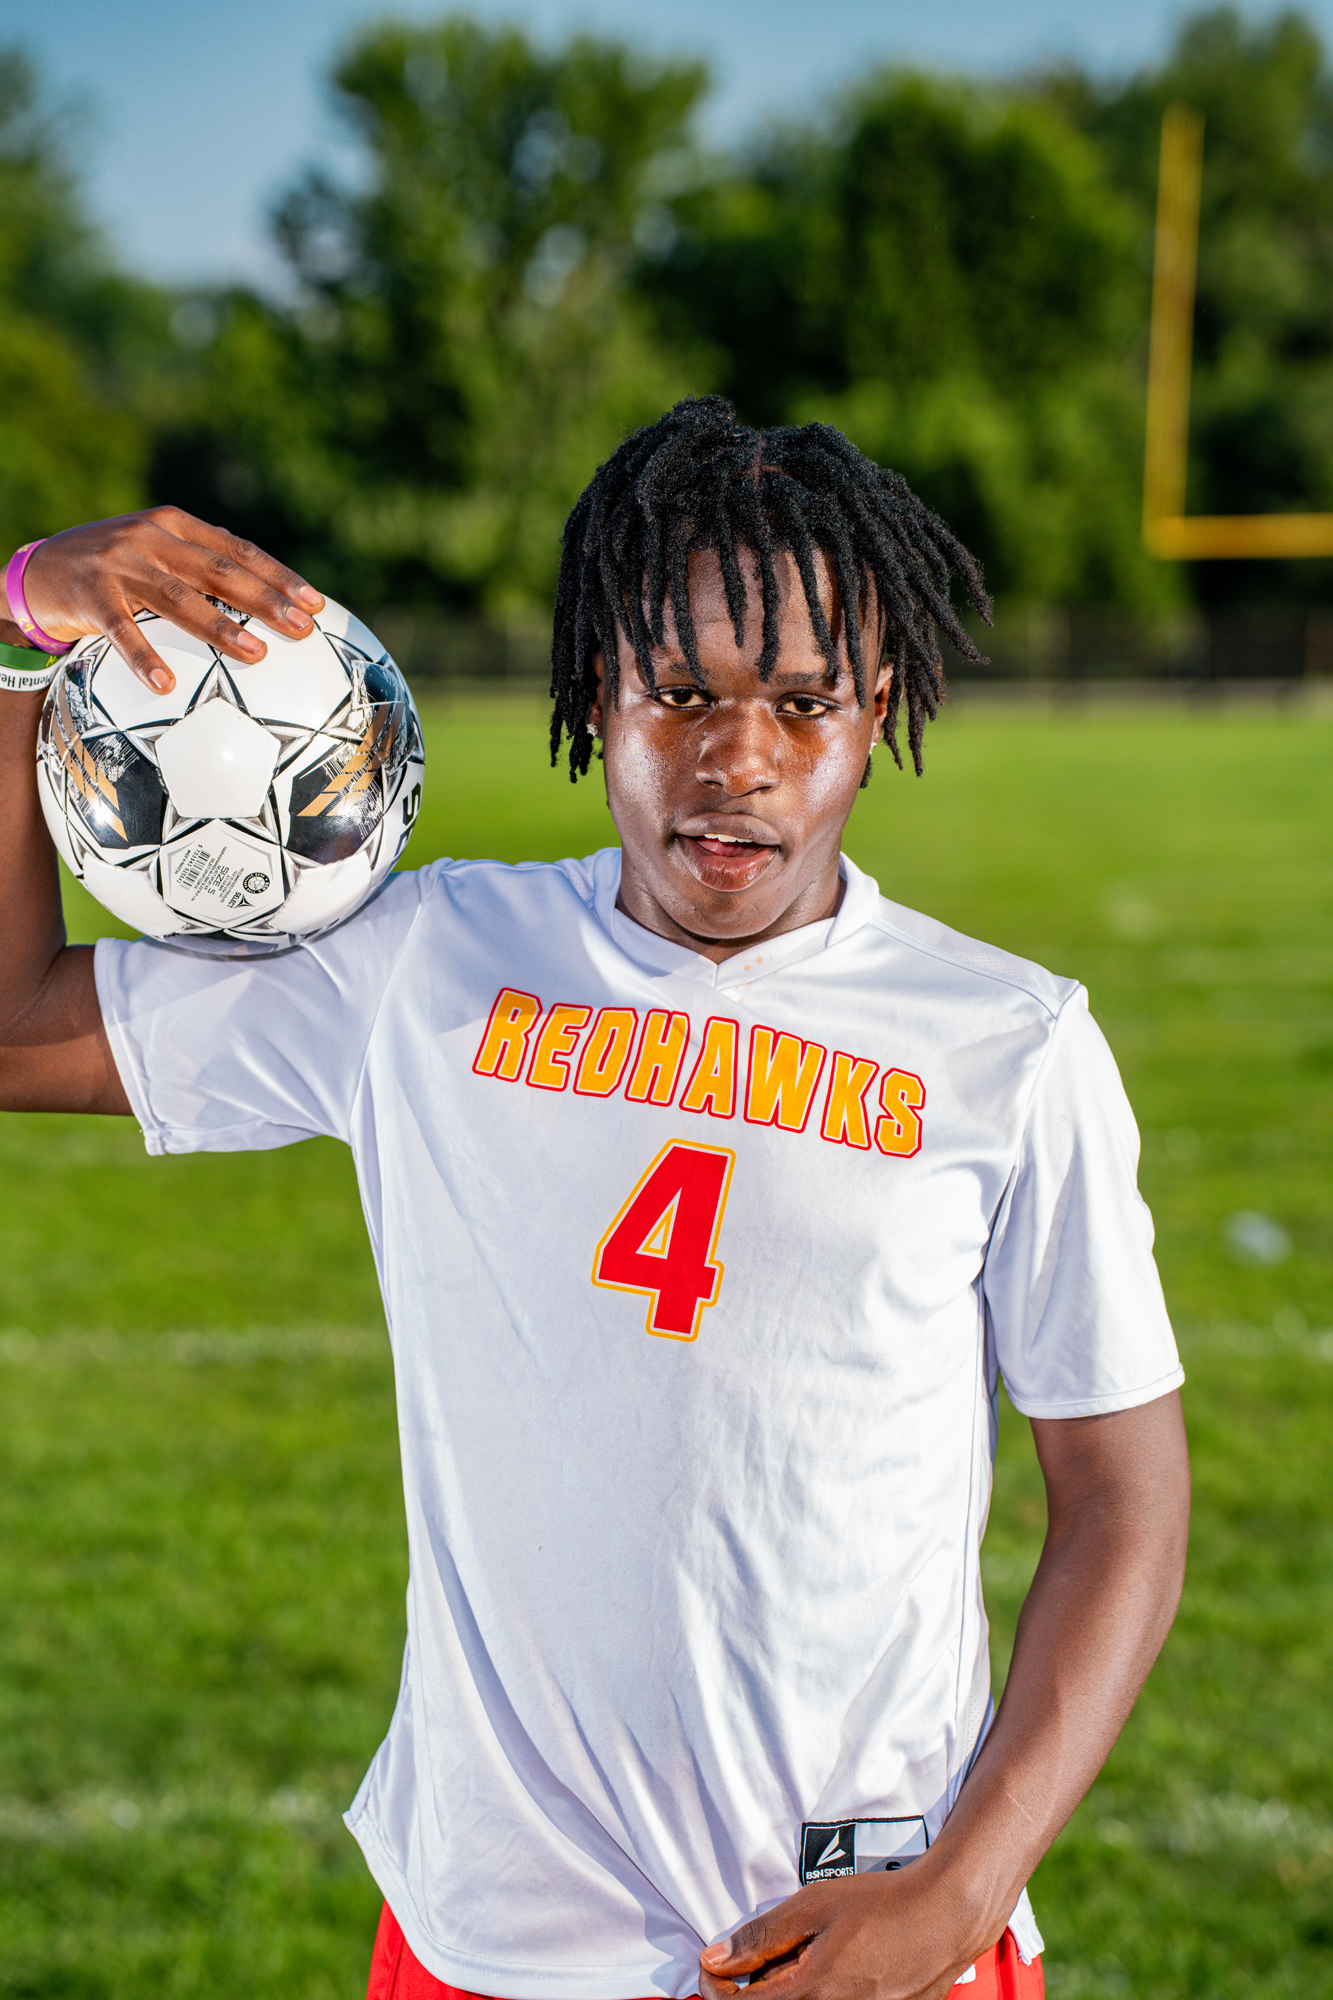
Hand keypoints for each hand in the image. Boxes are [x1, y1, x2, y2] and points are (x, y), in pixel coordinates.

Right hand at [8, 509, 325, 693]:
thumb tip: (263, 599)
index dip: (278, 575)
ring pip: (179, 598)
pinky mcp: (90, 595)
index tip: (315, 602)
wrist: (38, 570)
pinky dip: (144, 658)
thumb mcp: (154, 552)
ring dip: (220, 628)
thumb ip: (199, 565)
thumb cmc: (112, 569)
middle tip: (301, 629)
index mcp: (174, 526)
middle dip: (265, 601)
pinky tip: (166, 684)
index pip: (237, 550)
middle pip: (219, 572)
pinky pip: (122, 632)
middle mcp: (150, 538)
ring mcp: (120, 565)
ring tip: (256, 656)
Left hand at [697, 1865, 990, 1999]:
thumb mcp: (812, 1907)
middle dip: (753, 1987)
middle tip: (757, 1959)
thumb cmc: (884, 1906)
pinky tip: (828, 1971)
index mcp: (809, 1996)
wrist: (945, 1917)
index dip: (716, 1986)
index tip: (716, 1964)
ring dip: (786, 1991)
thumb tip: (715, 1958)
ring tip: (799, 1961)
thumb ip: (760, 1937)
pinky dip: (815, 1994)